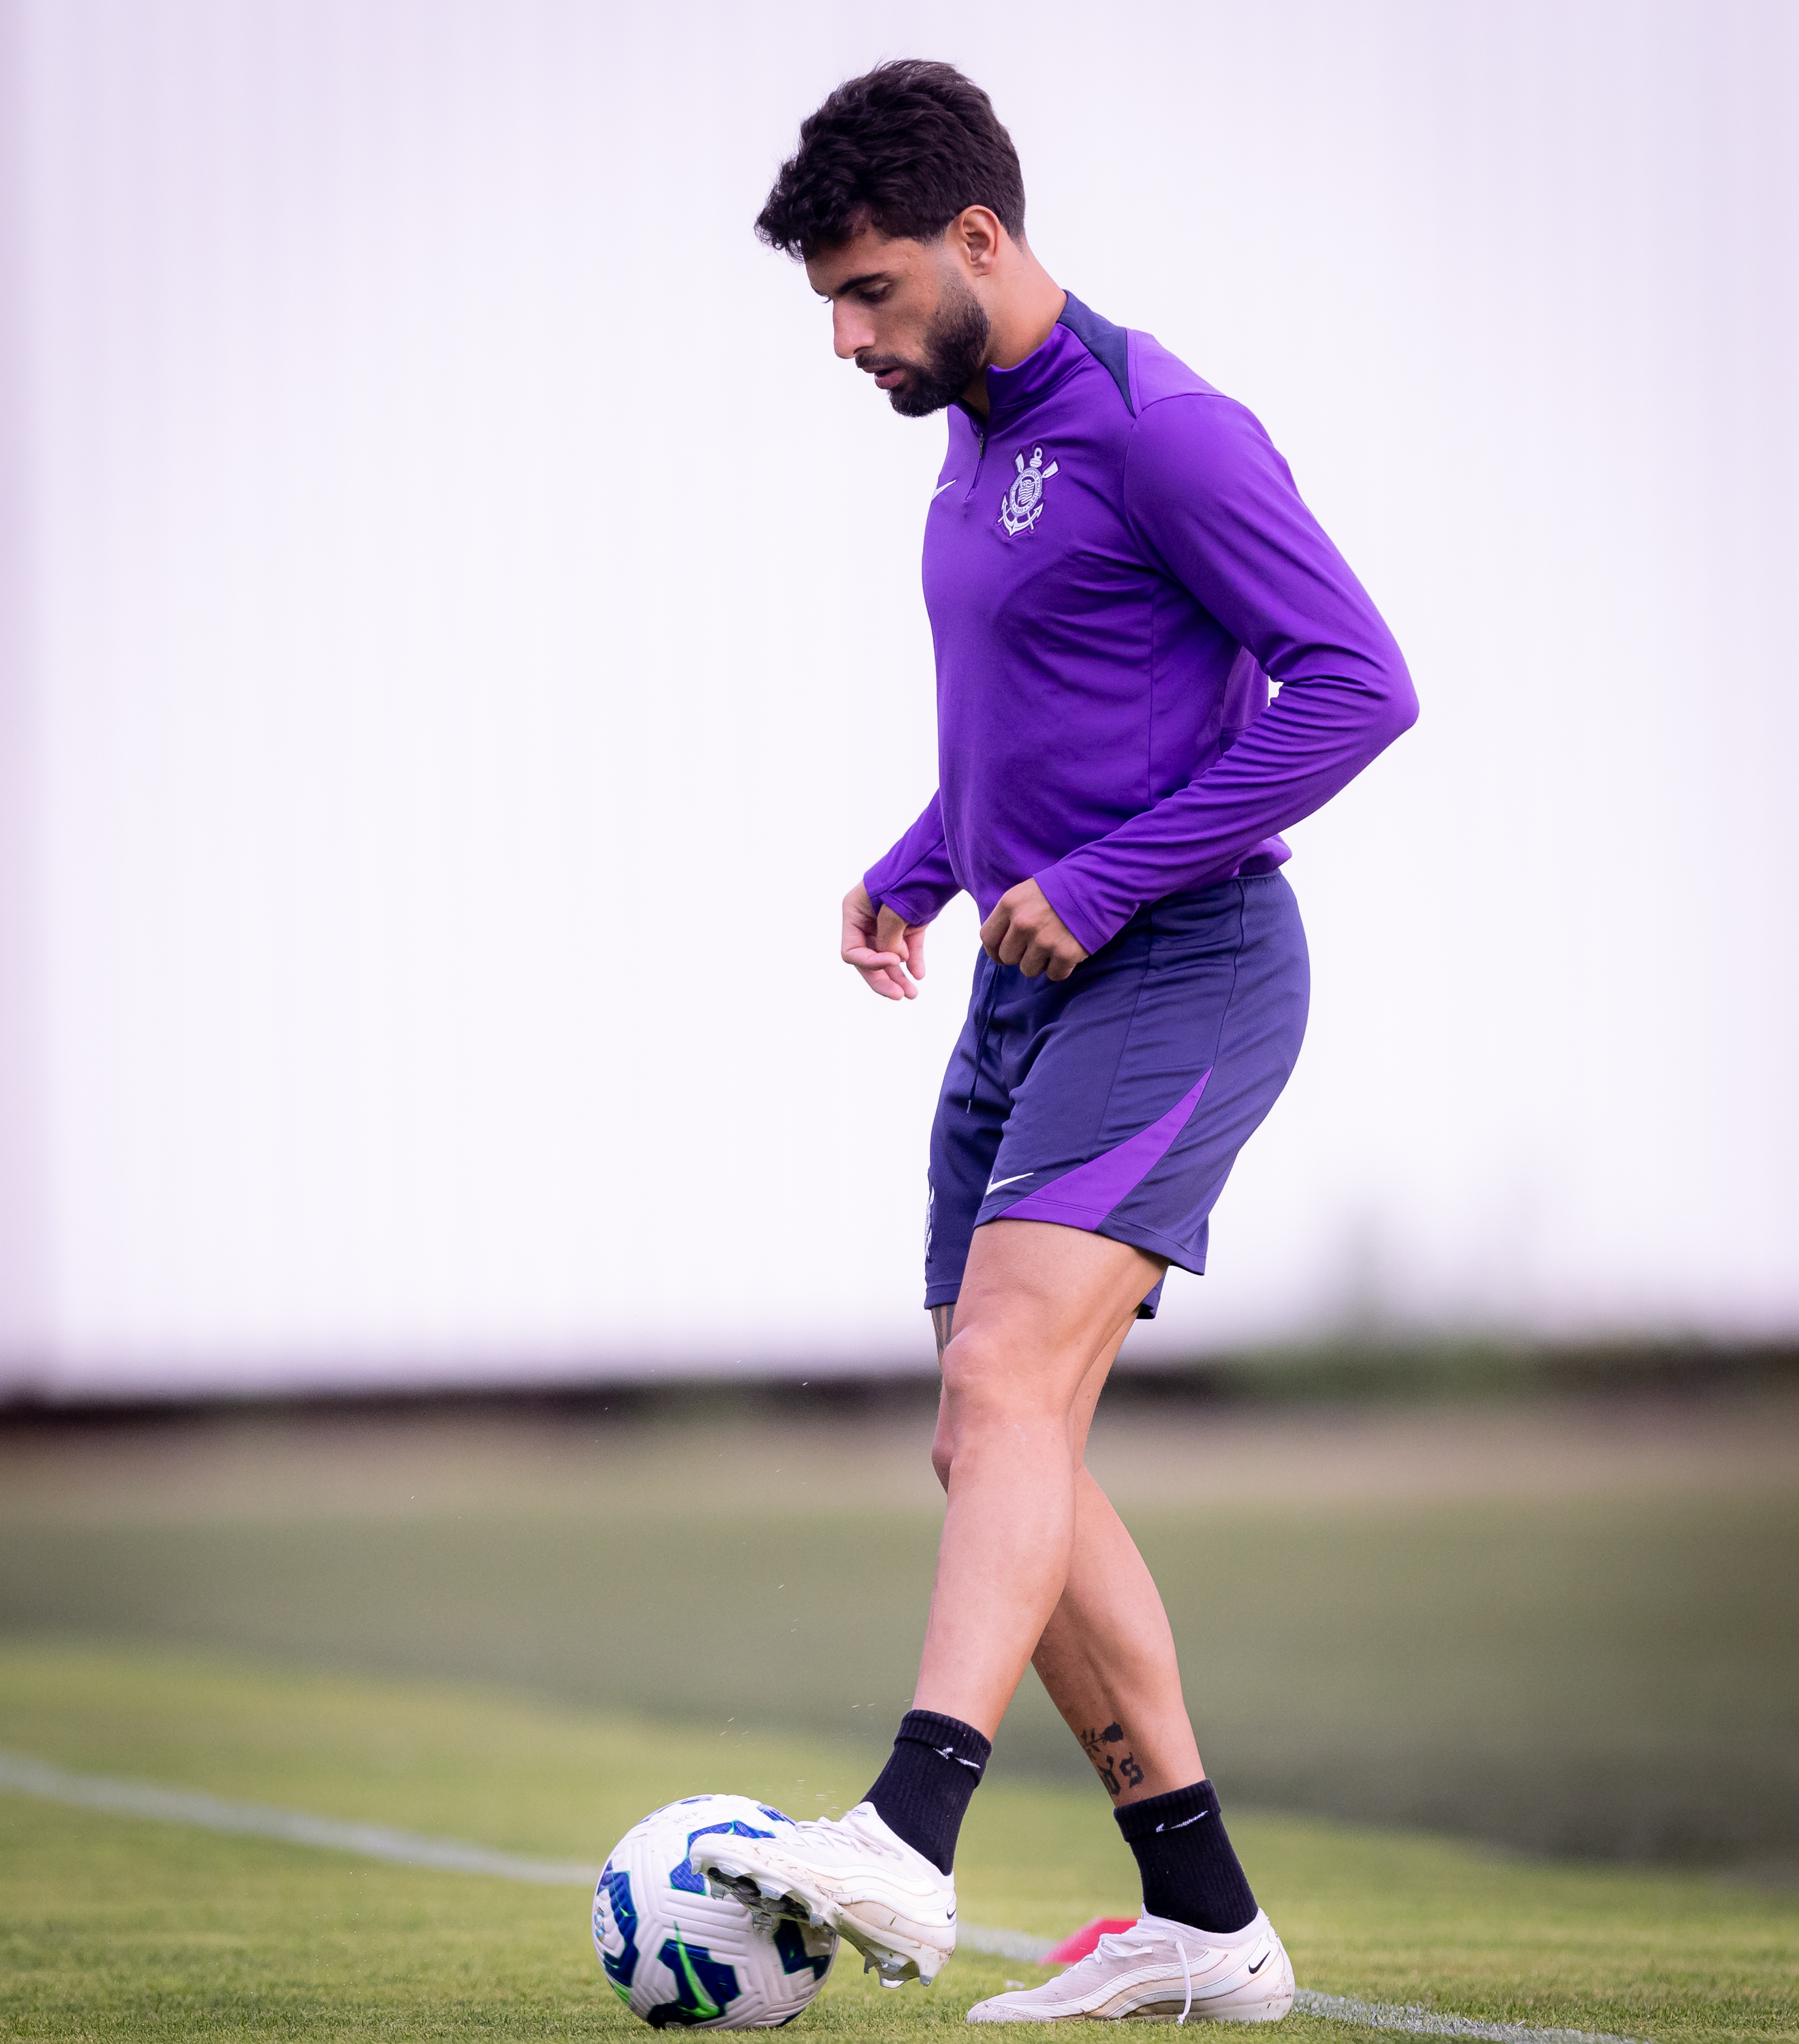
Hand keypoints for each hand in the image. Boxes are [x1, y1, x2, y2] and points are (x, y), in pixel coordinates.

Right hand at [842, 882, 927, 1000]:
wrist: (937, 856)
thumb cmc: (911, 875)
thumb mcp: (896, 907)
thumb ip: (889, 937)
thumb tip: (895, 961)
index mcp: (854, 912)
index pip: (853, 951)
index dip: (871, 962)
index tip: (895, 960)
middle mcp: (867, 920)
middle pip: (869, 960)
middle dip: (884, 978)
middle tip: (900, 995)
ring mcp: (888, 922)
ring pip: (888, 958)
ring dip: (899, 976)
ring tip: (913, 994)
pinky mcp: (909, 923)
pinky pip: (907, 949)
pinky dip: (913, 962)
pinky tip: (919, 975)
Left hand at [980, 878, 1087, 980]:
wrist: (1099, 883)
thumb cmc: (1063, 887)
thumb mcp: (1028, 891)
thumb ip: (1012, 914)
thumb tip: (1001, 942)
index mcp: (1010, 904)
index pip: (988, 938)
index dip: (995, 950)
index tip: (1003, 954)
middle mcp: (1023, 923)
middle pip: (1008, 957)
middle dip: (1021, 956)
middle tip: (1037, 946)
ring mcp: (1044, 940)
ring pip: (1029, 969)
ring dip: (1041, 963)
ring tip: (1055, 945)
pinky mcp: (1065, 953)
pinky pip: (1054, 975)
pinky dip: (1061, 968)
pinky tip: (1068, 952)